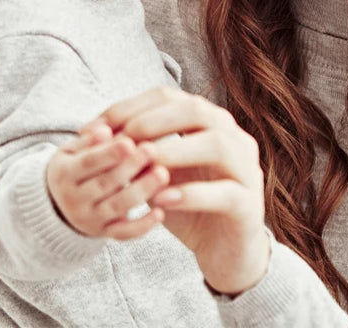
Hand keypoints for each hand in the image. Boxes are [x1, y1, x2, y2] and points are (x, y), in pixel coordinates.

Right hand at [46, 123, 169, 239]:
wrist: (57, 203)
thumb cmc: (74, 164)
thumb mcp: (71, 150)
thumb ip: (88, 140)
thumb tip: (105, 130)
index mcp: (64, 174)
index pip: (87, 163)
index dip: (108, 153)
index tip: (130, 141)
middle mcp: (74, 200)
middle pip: (105, 184)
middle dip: (130, 167)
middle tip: (152, 150)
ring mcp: (89, 219)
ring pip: (117, 207)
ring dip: (141, 192)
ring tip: (163, 174)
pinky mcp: (103, 233)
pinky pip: (123, 233)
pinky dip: (142, 226)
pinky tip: (161, 212)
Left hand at [89, 88, 269, 294]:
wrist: (225, 250)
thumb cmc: (187, 204)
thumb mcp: (156, 175)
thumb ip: (137, 155)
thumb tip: (98, 137)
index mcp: (208, 121)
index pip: (170, 98)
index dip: (131, 107)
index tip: (97, 127)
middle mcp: (232, 136)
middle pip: (197, 110)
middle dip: (155, 121)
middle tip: (123, 139)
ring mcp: (246, 168)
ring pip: (218, 145)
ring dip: (176, 151)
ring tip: (145, 163)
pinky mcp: (250, 205)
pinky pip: (226, 193)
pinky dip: (193, 194)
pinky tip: (163, 200)